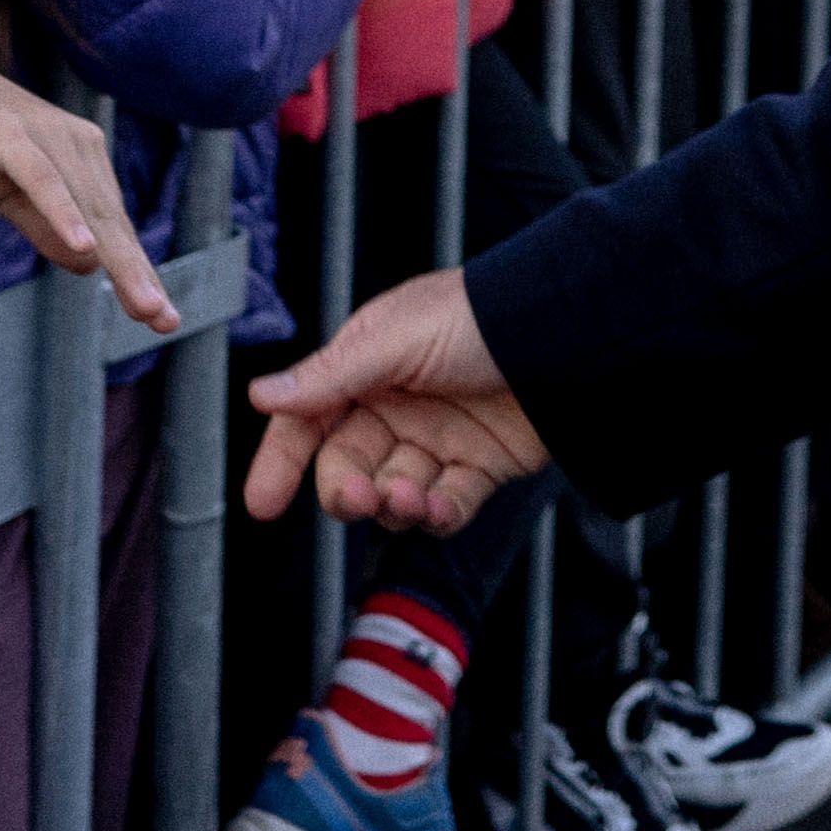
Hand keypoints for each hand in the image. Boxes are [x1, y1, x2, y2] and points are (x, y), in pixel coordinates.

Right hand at [0, 36, 175, 332]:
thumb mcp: (12, 196)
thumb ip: (47, 229)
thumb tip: (88, 264)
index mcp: (83, 156)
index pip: (113, 224)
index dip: (135, 270)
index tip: (160, 317)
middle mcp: (77, 144)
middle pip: (109, 221)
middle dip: (137, 273)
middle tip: (163, 319)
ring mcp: (45, 137)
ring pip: (86, 207)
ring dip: (114, 257)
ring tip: (141, 301)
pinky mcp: (10, 137)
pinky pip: (43, 180)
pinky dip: (64, 214)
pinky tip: (84, 249)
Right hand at [241, 265, 544, 533]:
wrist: (568, 331)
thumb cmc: (482, 314)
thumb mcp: (397, 340)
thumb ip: (330, 377)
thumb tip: (261, 394)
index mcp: (367, 366)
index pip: (308, 419)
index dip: (281, 460)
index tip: (262, 503)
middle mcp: (398, 404)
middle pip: (349, 466)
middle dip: (346, 490)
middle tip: (356, 498)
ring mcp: (439, 437)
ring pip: (394, 492)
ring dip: (394, 504)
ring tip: (409, 496)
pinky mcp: (480, 465)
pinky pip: (445, 505)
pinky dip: (437, 515)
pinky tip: (437, 507)